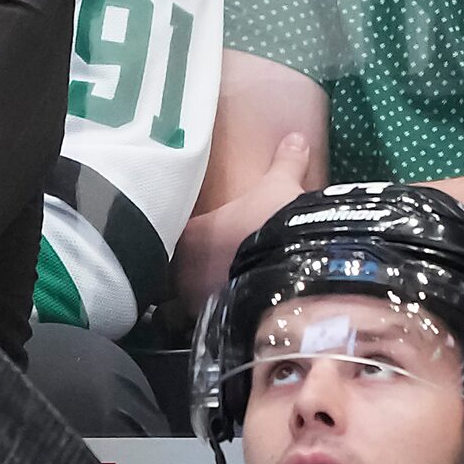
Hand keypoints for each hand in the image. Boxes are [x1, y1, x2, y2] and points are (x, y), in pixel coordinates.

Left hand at [174, 131, 310, 308]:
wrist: (295, 274)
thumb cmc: (274, 225)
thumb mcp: (281, 187)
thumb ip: (285, 163)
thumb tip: (296, 137)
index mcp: (191, 234)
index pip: (166, 232)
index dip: (172, 233)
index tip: (184, 235)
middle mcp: (184, 270)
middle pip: (167, 272)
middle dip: (176, 272)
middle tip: (194, 268)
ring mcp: (197, 302)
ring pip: (179, 305)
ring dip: (189, 301)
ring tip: (207, 298)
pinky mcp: (216, 326)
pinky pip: (203, 325)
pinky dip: (209, 322)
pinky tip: (225, 320)